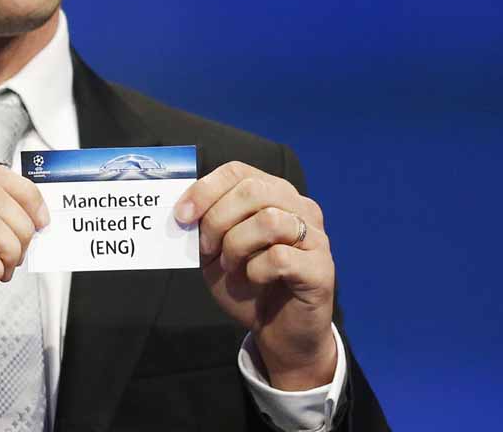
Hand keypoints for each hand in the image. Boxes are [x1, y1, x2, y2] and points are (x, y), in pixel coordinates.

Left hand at [174, 160, 336, 390]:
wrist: (278, 331)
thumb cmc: (248, 284)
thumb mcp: (216, 251)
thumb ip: (205, 226)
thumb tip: (184, 208)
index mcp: (273, 194)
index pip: (238, 171)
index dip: (205, 189)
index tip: (182, 215)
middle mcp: (298, 207)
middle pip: (252, 190)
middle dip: (218, 219)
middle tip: (208, 248)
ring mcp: (314, 236)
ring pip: (268, 220)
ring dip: (237, 246)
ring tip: (232, 267)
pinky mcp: (321, 267)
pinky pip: (280, 257)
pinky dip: (256, 271)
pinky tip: (256, 280)